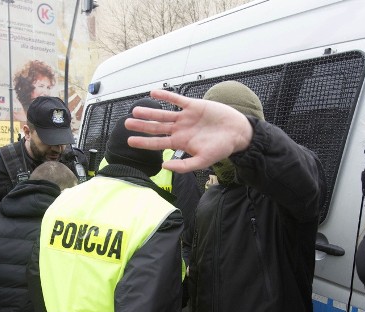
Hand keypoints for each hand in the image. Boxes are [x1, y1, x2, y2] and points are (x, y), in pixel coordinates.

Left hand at [125, 89, 253, 172]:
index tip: (130, 141)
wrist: (238, 133)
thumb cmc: (222, 148)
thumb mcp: (203, 161)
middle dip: (142, 126)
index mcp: (181, 143)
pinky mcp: (193, 105)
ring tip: (136, 110)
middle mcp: (180, 129)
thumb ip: (183, 166)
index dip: (144, 142)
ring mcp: (186, 117)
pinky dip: (166, 96)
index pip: (158, 143)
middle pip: (157, 127)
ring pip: (163, 114)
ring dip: (150, 112)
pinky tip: (154, 92)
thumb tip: (164, 166)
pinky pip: (177, 99)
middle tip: (127, 123)